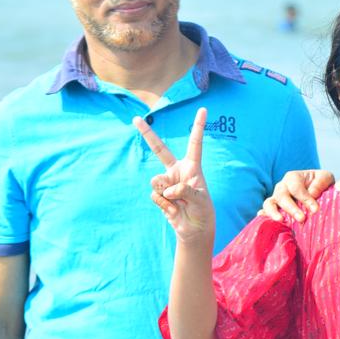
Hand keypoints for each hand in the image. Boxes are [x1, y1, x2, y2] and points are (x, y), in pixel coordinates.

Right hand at [134, 108, 214, 241]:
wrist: (193, 228)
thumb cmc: (202, 210)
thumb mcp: (200, 199)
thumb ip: (185, 191)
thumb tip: (168, 190)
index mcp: (192, 167)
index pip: (195, 144)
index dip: (198, 127)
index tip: (204, 109)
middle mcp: (177, 170)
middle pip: (159, 149)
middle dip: (147, 134)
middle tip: (136, 119)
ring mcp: (166, 182)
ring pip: (156, 181)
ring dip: (166, 193)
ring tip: (177, 202)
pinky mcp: (159, 194)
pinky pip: (155, 195)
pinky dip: (164, 204)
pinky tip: (173, 209)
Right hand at [261, 169, 334, 221]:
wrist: (318, 192)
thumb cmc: (321, 184)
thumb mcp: (326, 178)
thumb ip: (320, 183)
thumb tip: (312, 194)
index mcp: (293, 177)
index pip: (296, 188)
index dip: (305, 198)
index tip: (315, 210)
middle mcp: (282, 187)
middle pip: (281, 196)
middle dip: (291, 208)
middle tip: (302, 219)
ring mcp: (276, 199)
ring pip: (269, 203)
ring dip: (273, 212)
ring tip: (281, 221)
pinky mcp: (274, 210)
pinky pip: (266, 212)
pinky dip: (264, 216)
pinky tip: (266, 222)